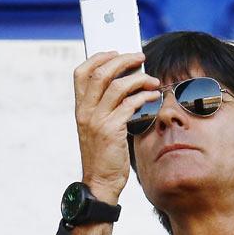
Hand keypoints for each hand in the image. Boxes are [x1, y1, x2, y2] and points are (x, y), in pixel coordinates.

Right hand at [73, 51, 160, 202]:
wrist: (101, 182)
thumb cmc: (104, 155)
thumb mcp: (98, 128)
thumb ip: (106, 107)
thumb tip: (127, 84)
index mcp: (80, 108)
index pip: (82, 72)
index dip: (99, 57)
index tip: (116, 52)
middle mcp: (85, 112)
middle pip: (101, 73)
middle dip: (123, 60)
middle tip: (141, 57)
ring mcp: (97, 121)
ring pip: (117, 86)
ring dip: (139, 78)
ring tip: (153, 80)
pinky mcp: (112, 130)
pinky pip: (129, 105)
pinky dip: (144, 97)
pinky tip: (153, 97)